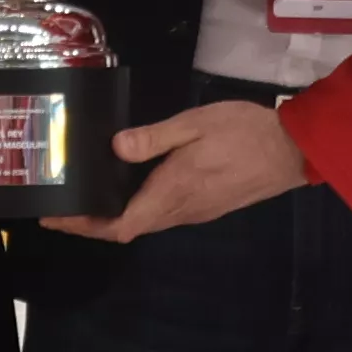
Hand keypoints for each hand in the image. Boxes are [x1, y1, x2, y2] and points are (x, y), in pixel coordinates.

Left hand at [45, 94, 307, 241]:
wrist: (293, 150)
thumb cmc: (244, 132)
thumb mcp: (195, 124)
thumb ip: (154, 138)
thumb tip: (115, 148)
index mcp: (173, 191)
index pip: (121, 225)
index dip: (86, 227)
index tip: (58, 219)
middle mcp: (181, 211)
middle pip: (128, 228)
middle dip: (92, 224)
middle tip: (62, 209)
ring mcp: (196, 212)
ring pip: (146, 223)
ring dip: (115, 218)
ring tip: (89, 198)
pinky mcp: (208, 207)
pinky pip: (164, 215)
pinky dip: (138, 209)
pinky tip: (130, 189)